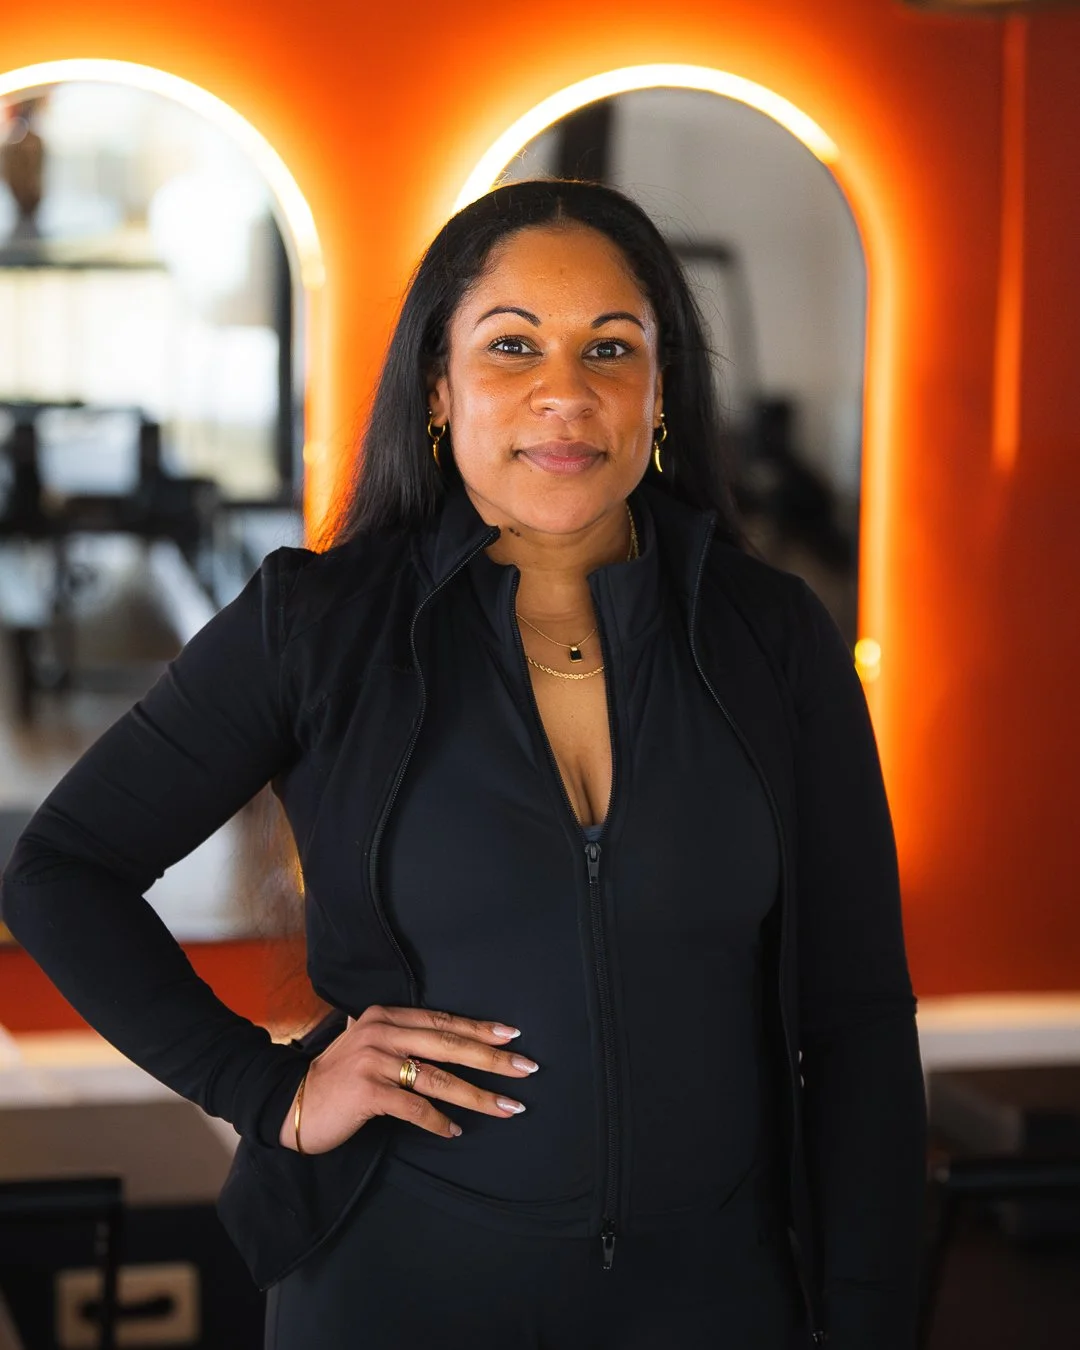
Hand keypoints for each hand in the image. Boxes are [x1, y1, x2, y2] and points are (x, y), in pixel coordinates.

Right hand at [278, 1004, 538, 1152]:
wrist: (290, 1102)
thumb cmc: (338, 1078)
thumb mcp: (369, 1045)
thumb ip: (401, 1038)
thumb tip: (452, 1042)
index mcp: (386, 1016)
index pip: (443, 1021)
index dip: (480, 1029)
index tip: (513, 1036)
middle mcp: (381, 1032)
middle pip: (448, 1044)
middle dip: (492, 1058)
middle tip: (526, 1068)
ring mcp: (373, 1060)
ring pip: (438, 1078)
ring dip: (477, 1095)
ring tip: (507, 1107)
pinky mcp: (365, 1091)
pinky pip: (413, 1107)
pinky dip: (438, 1121)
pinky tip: (455, 1131)